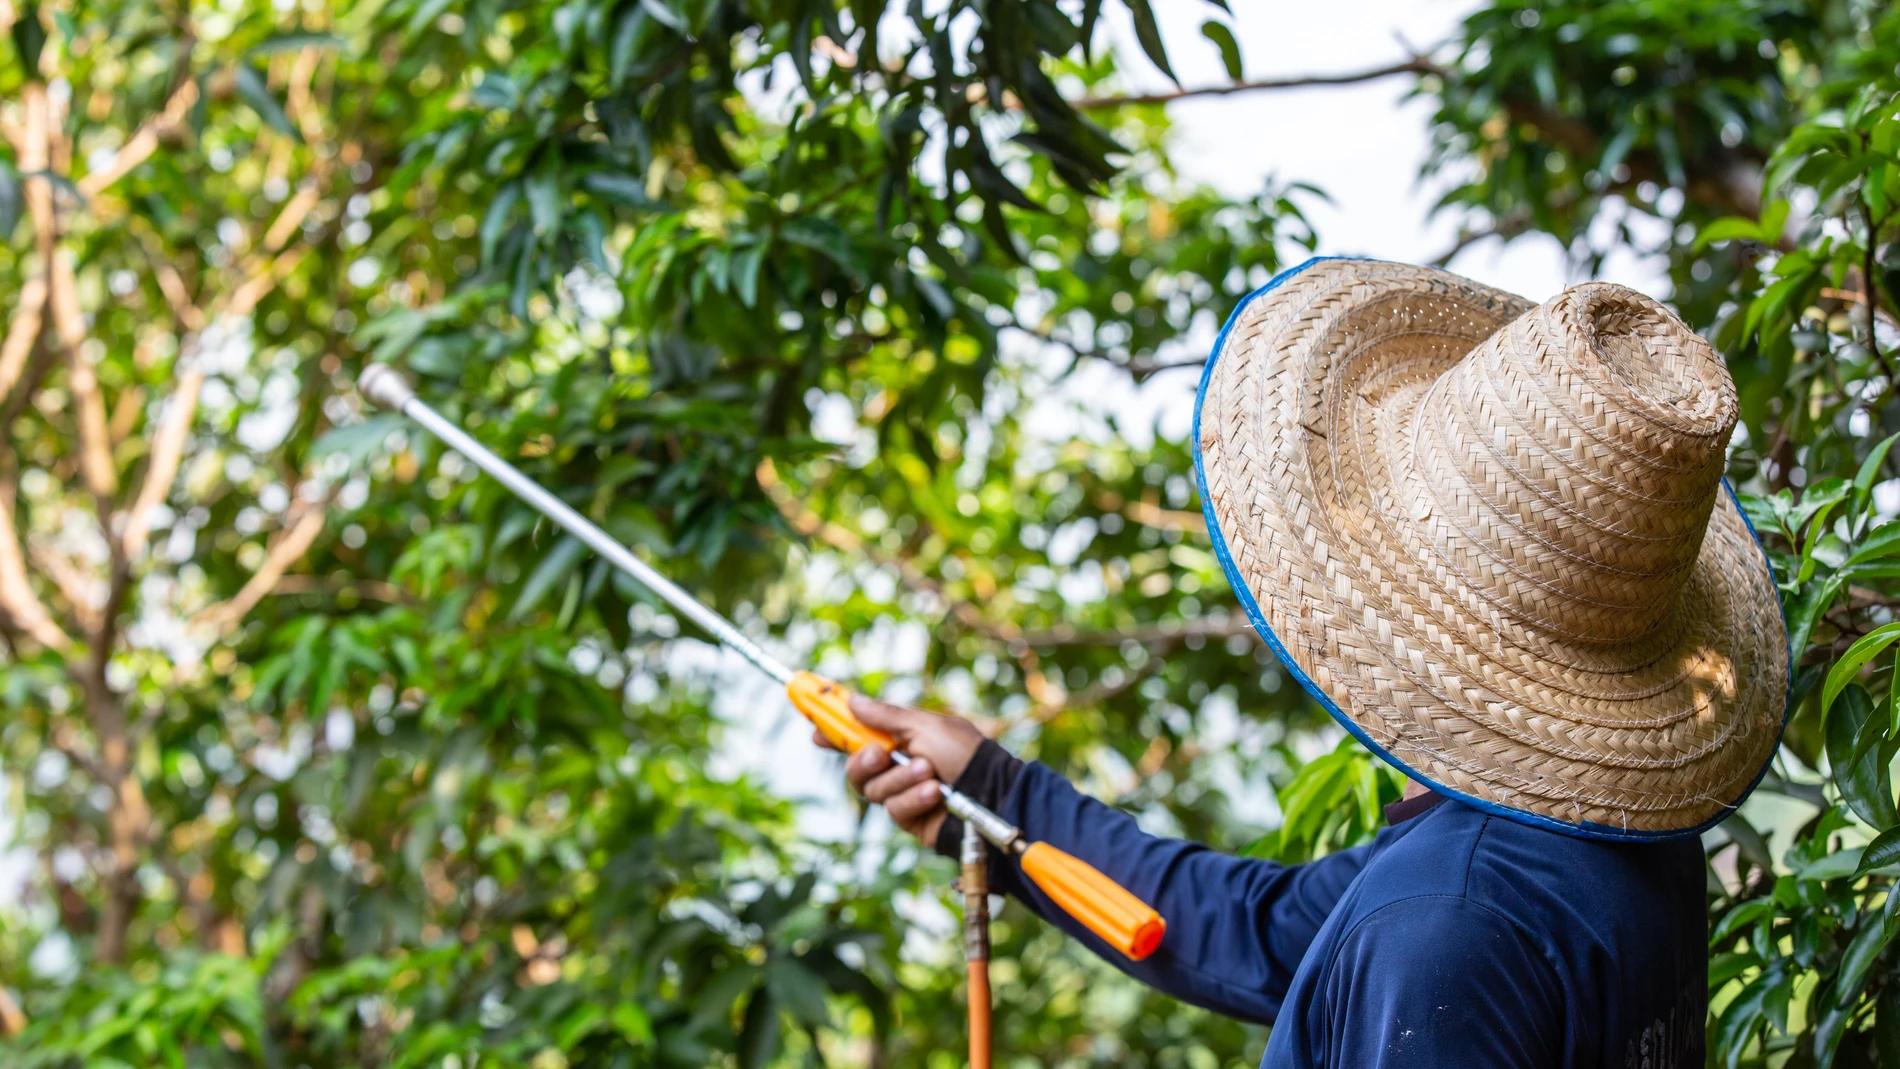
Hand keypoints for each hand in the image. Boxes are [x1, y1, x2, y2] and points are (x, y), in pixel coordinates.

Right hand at [813, 694, 983, 845]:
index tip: (815, 728)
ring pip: (873, 789)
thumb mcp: (926, 726)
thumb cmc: (965, 754)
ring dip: (901, 779)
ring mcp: (902, 792)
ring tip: (930, 773)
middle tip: (880, 753)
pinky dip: (913, 799)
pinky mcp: (909, 817)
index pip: (858, 733)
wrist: (993, 792)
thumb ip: (886, 717)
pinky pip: (893, 809)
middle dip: (864, 760)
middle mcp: (897, 765)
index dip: (834, 730)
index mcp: (901, 737)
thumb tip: (853, 701)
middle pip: (855, 766)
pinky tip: (934, 794)